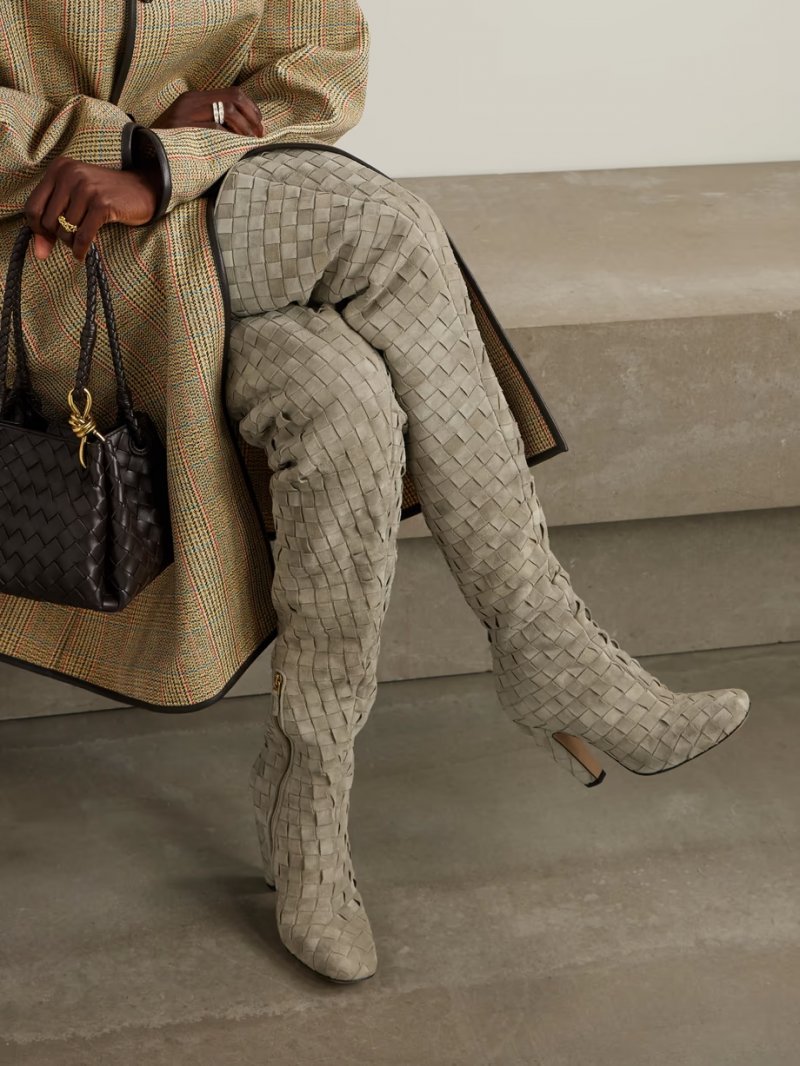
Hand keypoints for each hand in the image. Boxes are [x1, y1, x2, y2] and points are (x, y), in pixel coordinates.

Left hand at [24, 156, 160, 261]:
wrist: (143, 190)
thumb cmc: (105, 197)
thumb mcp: (75, 202)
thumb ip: (52, 223)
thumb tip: (40, 254)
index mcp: (58, 168)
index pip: (32, 206)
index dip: (37, 229)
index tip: (48, 238)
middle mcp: (70, 174)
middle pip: (48, 221)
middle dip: (58, 236)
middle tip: (71, 239)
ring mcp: (87, 188)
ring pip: (66, 230)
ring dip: (72, 243)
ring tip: (81, 242)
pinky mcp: (102, 204)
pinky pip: (83, 236)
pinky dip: (81, 250)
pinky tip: (82, 254)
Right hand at [151, 87, 263, 136]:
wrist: (144, 152)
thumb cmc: (172, 144)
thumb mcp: (191, 125)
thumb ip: (211, 121)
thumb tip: (243, 128)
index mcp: (194, 97)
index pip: (232, 93)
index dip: (251, 108)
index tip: (259, 124)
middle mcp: (191, 101)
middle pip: (233, 99)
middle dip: (252, 117)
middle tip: (260, 134)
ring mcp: (186, 113)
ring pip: (227, 111)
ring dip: (243, 128)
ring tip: (249, 142)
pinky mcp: (183, 127)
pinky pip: (214, 128)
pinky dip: (228, 137)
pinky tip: (234, 147)